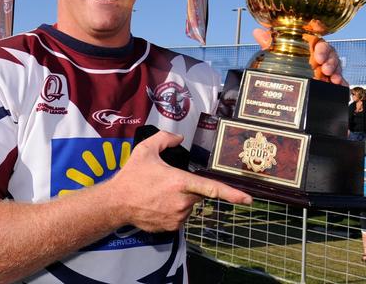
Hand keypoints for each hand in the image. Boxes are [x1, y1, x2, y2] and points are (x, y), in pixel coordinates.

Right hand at [109, 130, 251, 231]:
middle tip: (167, 182)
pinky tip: (157, 204)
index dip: (232, 194)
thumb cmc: (132, 176)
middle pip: (198, 194)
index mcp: (179, 182)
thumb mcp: (145, 149)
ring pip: (189, 206)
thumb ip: (165, 139)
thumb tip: (179, 137)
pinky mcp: (172, 227)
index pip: (211, 188)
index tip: (248, 199)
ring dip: (181, 199)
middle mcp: (182, 202)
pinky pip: (180, 216)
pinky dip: (173, 210)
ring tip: (158, 193)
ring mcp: (177, 217)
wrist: (116, 203)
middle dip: (188, 187)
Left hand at [253, 28, 347, 84]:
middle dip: (330, 61)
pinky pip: (340, 81)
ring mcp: (326, 69)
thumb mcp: (277, 53)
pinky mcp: (329, 82)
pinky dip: (341, 83)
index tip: (317, 55)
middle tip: (325, 69)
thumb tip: (257, 31)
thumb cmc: (286, 61)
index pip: (320, 44)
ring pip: (336, 67)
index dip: (321, 48)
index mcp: (310, 47)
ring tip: (332, 78)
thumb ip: (270, 43)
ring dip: (336, 72)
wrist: (288, 83)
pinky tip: (340, 86)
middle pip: (331, 55)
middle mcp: (320, 57)